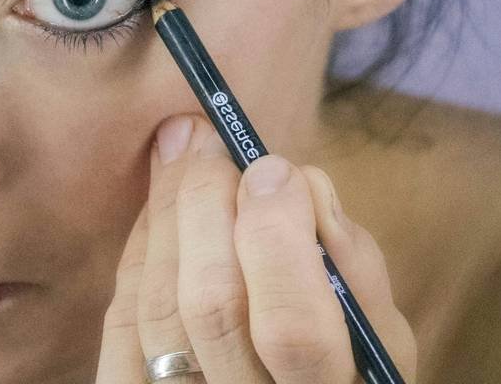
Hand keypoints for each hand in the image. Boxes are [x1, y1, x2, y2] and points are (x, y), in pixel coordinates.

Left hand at [97, 115, 415, 382]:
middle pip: (209, 307)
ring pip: (157, 309)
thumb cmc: (346, 367)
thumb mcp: (378, 340)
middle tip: (209, 140)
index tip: (272, 166)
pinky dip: (139, 255)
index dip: (276, 238)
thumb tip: (300, 181)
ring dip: (165, 215)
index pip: (292, 328)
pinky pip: (122, 327)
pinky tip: (158, 209)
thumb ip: (355, 270)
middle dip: (205, 207)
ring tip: (181, 150)